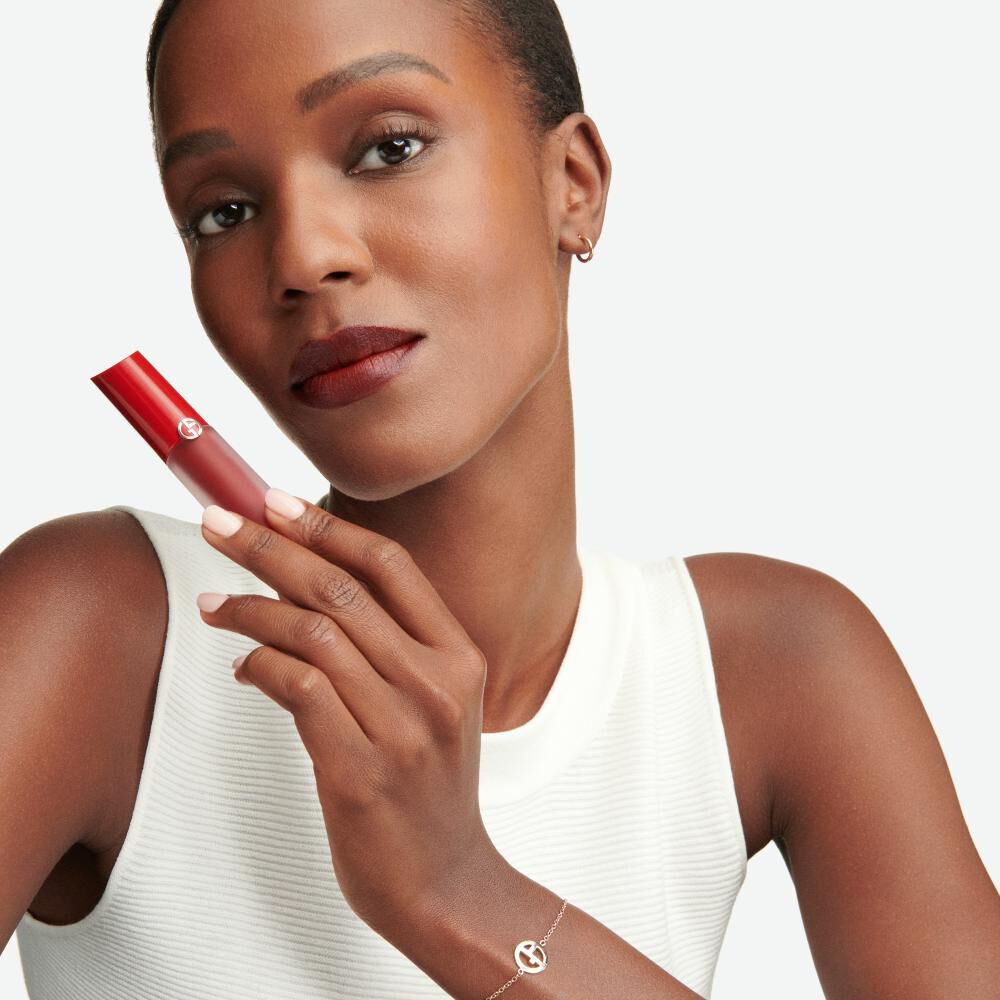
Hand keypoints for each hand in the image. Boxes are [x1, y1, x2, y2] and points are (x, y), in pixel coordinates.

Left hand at [196, 489, 501, 934]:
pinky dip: (259, 665)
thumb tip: (303, 588)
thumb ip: (391, 647)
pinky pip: (297, 688)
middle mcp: (436, 683)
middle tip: (220, 523)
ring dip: (251, 607)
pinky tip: (242, 666)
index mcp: (459, 657)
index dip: (329, 526)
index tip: (275, 502)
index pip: (392, 566)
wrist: (445, 882)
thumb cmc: (429, 788)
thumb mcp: (434, 706)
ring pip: (313, 631)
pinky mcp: (360, 769)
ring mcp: (401, 726)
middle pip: (342, 588)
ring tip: (214, 602)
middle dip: (271, 546)